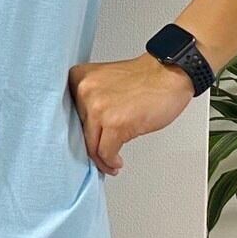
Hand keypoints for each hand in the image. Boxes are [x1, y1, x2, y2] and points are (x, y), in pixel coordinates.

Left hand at [67, 54, 194, 173]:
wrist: (170, 74)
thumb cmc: (144, 78)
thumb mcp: (105, 81)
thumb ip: (91, 99)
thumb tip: (85, 129)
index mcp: (79, 78)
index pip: (67, 114)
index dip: (74, 132)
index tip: (82, 142)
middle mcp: (85, 91)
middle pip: (78, 131)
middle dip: (90, 147)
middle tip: (99, 155)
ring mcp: (98, 109)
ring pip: (91, 145)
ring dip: (101, 160)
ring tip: (109, 163)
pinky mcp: (115, 124)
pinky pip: (106, 152)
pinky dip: (111, 161)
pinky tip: (116, 162)